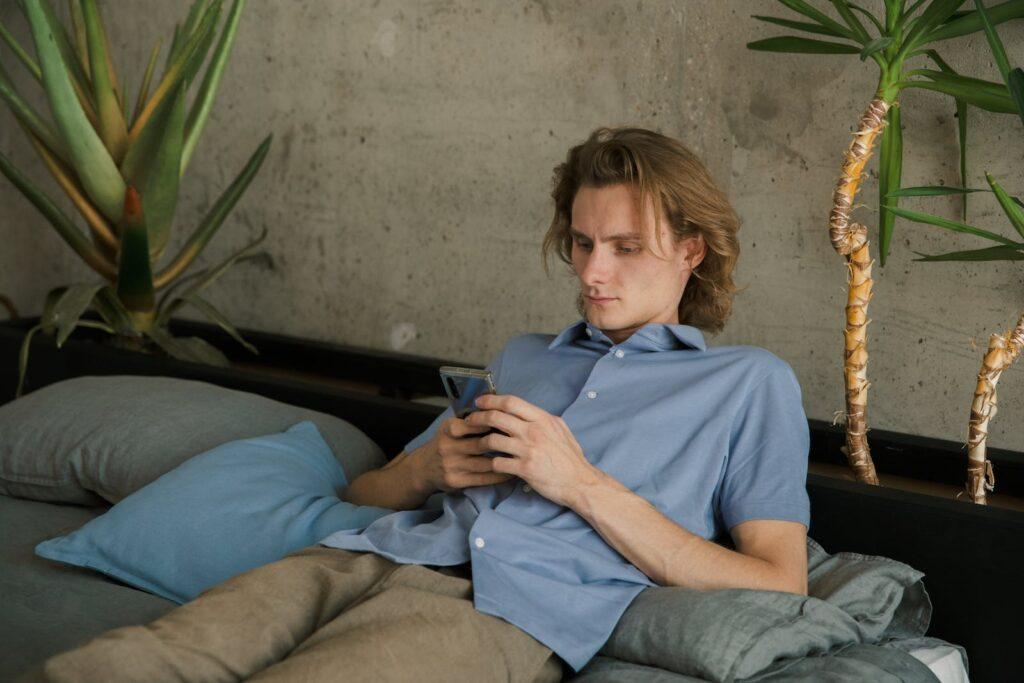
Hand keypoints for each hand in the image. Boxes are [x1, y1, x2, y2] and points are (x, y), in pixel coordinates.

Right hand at [414, 413, 516, 493]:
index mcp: (448, 429)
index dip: (493, 423)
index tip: (511, 424)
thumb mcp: (452, 427)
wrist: (424, 468)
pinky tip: (511, 472)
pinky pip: (483, 479)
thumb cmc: (447, 443)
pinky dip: (499, 476)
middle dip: (503, 443)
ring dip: (505, 461)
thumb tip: (500, 411)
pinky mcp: (456, 481)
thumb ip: (471, 421)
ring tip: (521, 458)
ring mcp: (452, 465)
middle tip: (523, 442)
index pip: (473, 423)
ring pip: (485, 463)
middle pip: (481, 444)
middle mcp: (448, 447)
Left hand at [466, 393, 602, 507]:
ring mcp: (528, 450)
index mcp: (542, 419)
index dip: (491, 400)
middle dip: (478, 417)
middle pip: (496, 417)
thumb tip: (527, 411)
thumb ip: (542, 419)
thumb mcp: (561, 429)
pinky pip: (497, 463)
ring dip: (480, 442)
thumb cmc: (570, 458)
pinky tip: (491, 464)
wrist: (580, 482)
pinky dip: (491, 463)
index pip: (511, 402)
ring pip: (492, 440)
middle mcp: (534, 432)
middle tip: (470, 420)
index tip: (480, 402)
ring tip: (477, 444)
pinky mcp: (524, 469)